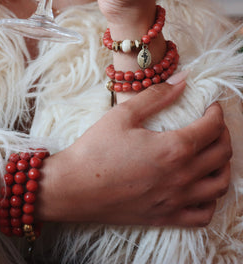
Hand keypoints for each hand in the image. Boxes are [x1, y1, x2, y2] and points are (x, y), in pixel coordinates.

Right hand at [38, 80, 231, 226]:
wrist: (73, 187)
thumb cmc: (95, 150)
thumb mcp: (123, 114)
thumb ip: (156, 95)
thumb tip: (182, 79)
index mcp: (173, 149)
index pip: (211, 128)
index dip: (216, 113)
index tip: (212, 107)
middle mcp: (181, 177)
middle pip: (221, 154)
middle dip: (223, 134)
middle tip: (213, 125)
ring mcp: (175, 200)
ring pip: (219, 186)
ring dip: (223, 166)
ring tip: (211, 155)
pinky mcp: (165, 217)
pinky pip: (202, 215)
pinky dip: (210, 200)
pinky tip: (200, 189)